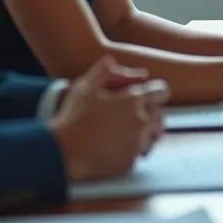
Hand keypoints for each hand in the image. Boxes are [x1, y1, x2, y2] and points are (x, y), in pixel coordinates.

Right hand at [50, 56, 168, 182]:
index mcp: (133, 101)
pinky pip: (138, 155)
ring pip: (152, 137)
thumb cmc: (72, 118)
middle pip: (159, 116)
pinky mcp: (130, 163)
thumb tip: (113, 60)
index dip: (156, 91)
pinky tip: (116, 148)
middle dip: (151, 114)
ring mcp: (137, 144)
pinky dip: (132, 151)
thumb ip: (104, 71)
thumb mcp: (85, 87)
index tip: (152, 94)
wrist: (62, 152)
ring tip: (127, 133)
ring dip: (145, 133)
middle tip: (136, 115)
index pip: (160, 92)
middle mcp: (141, 122)